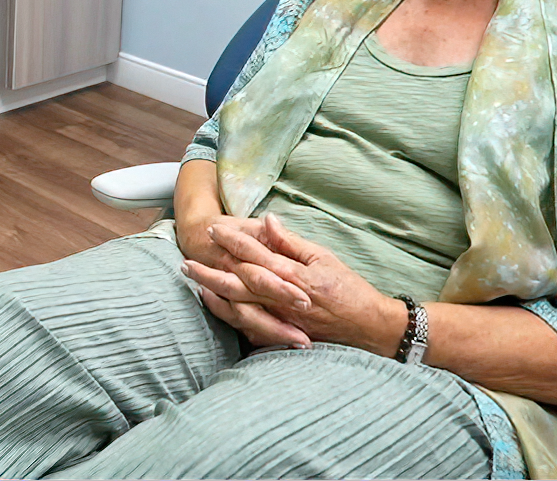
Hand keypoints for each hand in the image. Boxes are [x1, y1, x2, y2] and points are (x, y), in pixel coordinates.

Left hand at [183, 215, 406, 353]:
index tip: (213, 229)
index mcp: (294, 275)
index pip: (256, 254)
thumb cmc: (349, 289)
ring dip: (214, 292)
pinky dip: (230, 316)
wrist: (369, 327)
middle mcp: (283, 298)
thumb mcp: (324, 258)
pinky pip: (250, 327)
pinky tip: (216, 306)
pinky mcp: (283, 335)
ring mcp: (281, 320)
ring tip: (193, 281)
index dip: (232, 241)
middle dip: (211, 270)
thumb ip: (291, 242)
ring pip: (239, 306)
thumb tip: (267, 221)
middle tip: (187, 260)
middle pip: (239, 282)